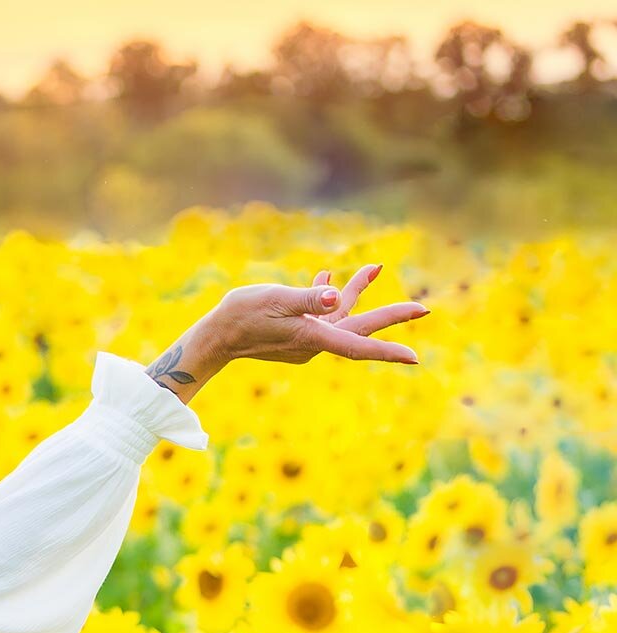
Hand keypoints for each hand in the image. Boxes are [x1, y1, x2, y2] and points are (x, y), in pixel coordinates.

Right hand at [147, 264, 430, 402]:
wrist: (215, 337)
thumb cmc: (242, 315)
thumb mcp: (276, 299)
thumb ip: (306, 297)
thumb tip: (330, 294)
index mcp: (314, 336)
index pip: (358, 344)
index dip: (387, 349)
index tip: (413, 358)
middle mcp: (315, 341)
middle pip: (359, 327)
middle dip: (389, 315)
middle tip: (422, 308)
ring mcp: (306, 339)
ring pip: (340, 316)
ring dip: (355, 293)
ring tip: (375, 268)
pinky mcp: (296, 333)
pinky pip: (321, 314)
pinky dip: (328, 296)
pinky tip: (325, 277)